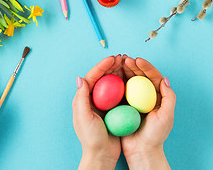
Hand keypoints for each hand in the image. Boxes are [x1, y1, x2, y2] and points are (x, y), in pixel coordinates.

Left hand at [73, 55, 122, 169]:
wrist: (101, 155)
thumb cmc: (91, 138)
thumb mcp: (84, 117)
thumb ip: (81, 98)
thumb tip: (79, 78)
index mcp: (83, 99)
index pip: (92, 77)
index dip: (102, 66)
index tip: (112, 58)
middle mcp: (92, 99)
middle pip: (102, 77)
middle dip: (111, 66)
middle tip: (122, 57)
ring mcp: (103, 104)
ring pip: (111, 83)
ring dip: (119, 72)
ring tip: (128, 63)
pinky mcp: (113, 109)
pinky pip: (119, 93)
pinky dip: (125, 84)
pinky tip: (133, 80)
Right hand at [121, 55, 175, 169]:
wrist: (141, 151)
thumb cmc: (155, 136)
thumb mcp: (166, 117)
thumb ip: (168, 98)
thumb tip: (164, 79)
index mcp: (158, 96)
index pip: (152, 77)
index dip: (146, 67)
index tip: (137, 60)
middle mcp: (146, 96)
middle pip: (140, 76)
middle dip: (132, 65)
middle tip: (124, 58)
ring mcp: (134, 100)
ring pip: (129, 81)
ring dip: (123, 71)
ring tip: (117, 63)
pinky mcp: (124, 105)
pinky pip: (119, 91)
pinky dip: (115, 82)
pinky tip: (110, 76)